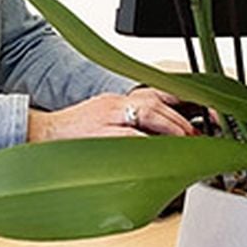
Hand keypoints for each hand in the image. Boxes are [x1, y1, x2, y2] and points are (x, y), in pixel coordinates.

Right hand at [27, 89, 198, 142]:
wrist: (42, 138)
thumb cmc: (74, 136)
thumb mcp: (104, 121)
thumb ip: (131, 126)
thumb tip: (162, 139)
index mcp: (117, 101)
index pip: (155, 93)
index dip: (182, 101)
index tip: (204, 113)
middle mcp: (114, 104)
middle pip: (155, 101)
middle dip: (180, 118)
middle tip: (198, 135)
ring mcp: (106, 118)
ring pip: (146, 114)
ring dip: (170, 127)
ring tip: (186, 142)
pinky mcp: (100, 135)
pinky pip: (129, 137)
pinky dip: (148, 143)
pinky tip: (160, 153)